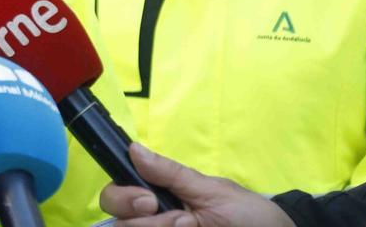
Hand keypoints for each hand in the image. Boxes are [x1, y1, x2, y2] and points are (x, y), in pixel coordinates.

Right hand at [100, 144, 293, 226]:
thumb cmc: (248, 215)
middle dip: (140, 218)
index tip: (148, 200)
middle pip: (117, 221)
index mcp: (159, 196)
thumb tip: (133, 148)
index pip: (117, 194)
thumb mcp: (212, 191)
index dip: (124, 197)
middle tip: (176, 219)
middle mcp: (153, 220)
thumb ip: (171, 173)